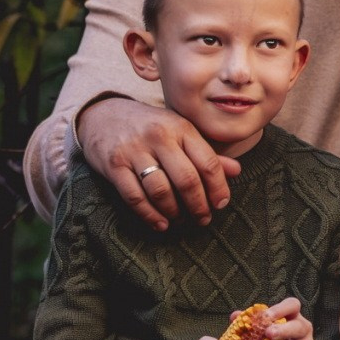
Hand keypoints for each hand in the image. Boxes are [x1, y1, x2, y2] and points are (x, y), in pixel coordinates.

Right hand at [79, 95, 240, 231]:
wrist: (103, 115)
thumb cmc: (150, 128)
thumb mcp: (180, 132)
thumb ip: (206, 152)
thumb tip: (237, 171)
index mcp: (181, 128)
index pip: (208, 162)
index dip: (218, 187)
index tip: (221, 204)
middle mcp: (159, 136)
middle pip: (186, 179)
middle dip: (198, 205)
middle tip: (203, 219)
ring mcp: (134, 150)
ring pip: (160, 191)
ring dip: (174, 212)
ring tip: (180, 220)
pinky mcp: (113, 165)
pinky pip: (135, 197)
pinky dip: (150, 215)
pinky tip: (161, 223)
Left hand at [254, 297, 325, 339]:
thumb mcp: (266, 329)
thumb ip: (252, 322)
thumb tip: (235, 316)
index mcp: (293, 316)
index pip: (293, 305)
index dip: (281, 309)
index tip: (267, 315)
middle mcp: (304, 329)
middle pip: (299, 327)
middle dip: (283, 331)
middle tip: (268, 334)